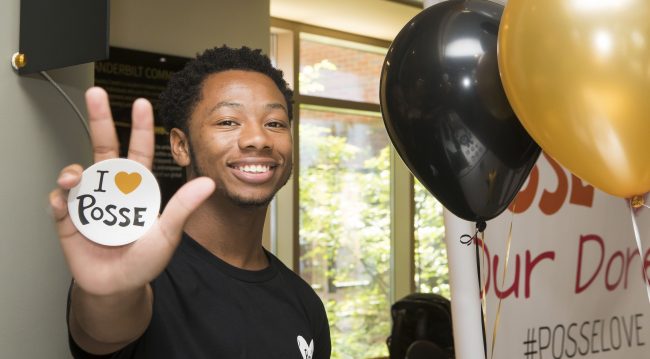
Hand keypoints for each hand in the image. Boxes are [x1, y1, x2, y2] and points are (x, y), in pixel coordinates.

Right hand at [49, 87, 213, 295]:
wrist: (119, 287)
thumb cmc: (144, 260)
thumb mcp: (168, 233)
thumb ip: (184, 207)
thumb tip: (207, 183)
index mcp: (136, 187)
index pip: (138, 151)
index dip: (140, 128)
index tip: (141, 103)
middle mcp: (112, 188)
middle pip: (104, 147)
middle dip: (99, 119)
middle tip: (96, 94)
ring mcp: (90, 201)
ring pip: (77, 173)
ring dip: (74, 171)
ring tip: (76, 178)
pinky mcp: (69, 219)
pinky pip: (59, 202)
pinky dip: (59, 199)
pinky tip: (64, 202)